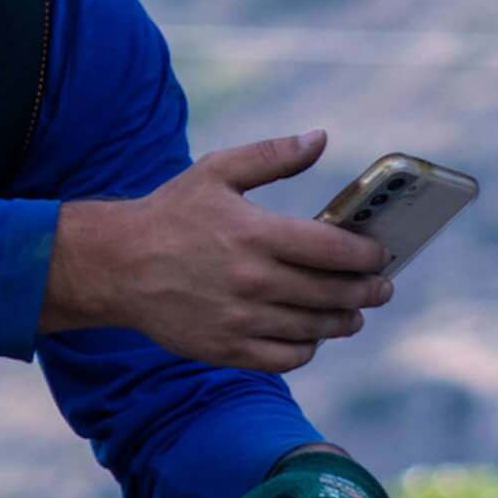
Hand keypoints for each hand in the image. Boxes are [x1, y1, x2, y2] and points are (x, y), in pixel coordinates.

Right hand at [40, 131, 393, 372]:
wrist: (116, 266)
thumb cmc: (171, 214)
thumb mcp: (216, 171)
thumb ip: (272, 155)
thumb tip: (320, 138)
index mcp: (256, 233)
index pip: (334, 249)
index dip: (367, 255)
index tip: (381, 253)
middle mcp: (252, 280)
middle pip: (333, 293)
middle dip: (367, 291)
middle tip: (381, 287)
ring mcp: (240, 319)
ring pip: (314, 328)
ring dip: (344, 321)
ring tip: (354, 314)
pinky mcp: (226, 349)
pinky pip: (285, 358)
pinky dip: (307, 348)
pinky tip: (312, 336)